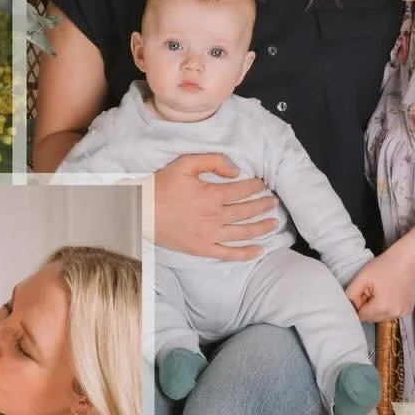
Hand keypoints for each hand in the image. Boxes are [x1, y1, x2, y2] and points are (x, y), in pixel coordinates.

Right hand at [152, 153, 274, 260]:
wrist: (140, 210)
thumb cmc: (161, 185)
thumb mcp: (186, 164)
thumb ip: (213, 161)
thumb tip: (235, 171)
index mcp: (212, 195)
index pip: (242, 190)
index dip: (256, 186)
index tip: (263, 184)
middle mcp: (214, 216)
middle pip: (246, 211)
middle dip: (263, 206)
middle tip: (274, 203)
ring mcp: (209, 234)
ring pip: (243, 232)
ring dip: (261, 228)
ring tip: (273, 223)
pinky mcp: (202, 248)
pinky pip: (228, 253)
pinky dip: (245, 253)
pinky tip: (259, 250)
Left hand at [345, 250, 414, 322]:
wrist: (407, 259)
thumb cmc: (384, 266)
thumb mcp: (362, 277)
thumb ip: (351, 294)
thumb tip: (350, 306)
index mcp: (381, 307)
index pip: (362, 317)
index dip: (359, 305)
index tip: (363, 292)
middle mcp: (394, 314)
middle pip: (372, 319)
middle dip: (368, 308)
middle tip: (372, 290)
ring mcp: (402, 313)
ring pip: (382, 317)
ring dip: (378, 308)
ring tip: (382, 291)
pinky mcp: (408, 310)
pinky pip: (392, 314)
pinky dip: (388, 307)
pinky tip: (391, 294)